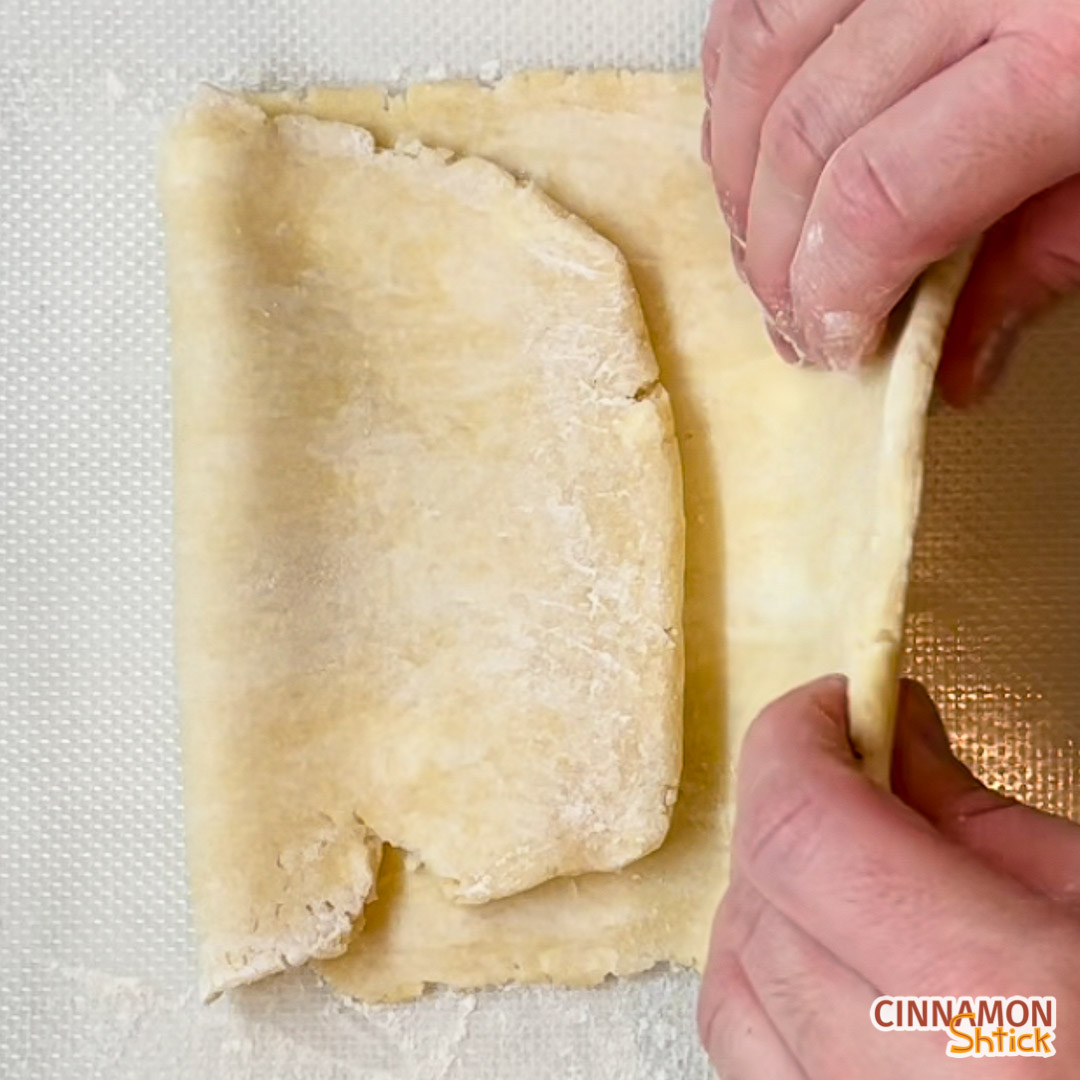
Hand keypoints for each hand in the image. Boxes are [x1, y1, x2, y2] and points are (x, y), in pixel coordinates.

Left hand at [698, 676, 1079, 1076]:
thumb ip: (978, 819)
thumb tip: (890, 736)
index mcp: (1001, 1006)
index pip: (803, 831)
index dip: (797, 741)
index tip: (836, 704)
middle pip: (763, 898)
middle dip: (795, 806)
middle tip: (858, 770)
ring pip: (734, 978)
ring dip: (771, 891)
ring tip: (849, 860)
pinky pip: (751, 1052)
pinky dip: (767, 981)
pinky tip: (826, 950)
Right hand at [700, 0, 1079, 402]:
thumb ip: (1045, 262)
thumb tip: (955, 361)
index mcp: (1060, 51)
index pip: (878, 200)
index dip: (830, 293)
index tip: (833, 343)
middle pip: (802, 137)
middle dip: (775, 254)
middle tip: (794, 314)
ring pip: (757, 58)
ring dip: (739, 171)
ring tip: (761, 239)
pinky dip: (737, 79)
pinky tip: (754, 138)